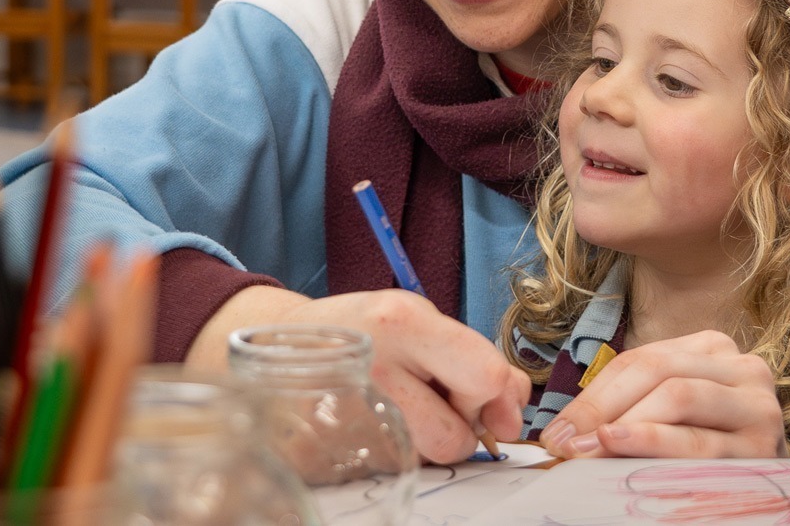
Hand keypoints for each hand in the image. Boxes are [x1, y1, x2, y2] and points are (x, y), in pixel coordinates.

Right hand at [191, 285, 529, 464]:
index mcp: (404, 322)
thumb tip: (513, 411)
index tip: (492, 397)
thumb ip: (476, 358)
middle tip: (429, 395)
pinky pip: (392, 469)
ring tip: (397, 406)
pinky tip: (372, 421)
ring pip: (426, 461)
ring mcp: (346, 417)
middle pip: (456, 438)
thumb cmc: (364, 328)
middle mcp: (375, 370)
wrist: (277, 340)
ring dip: (426, 441)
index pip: (485, 377)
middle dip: (457, 424)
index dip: (499, 395)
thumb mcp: (421, 320)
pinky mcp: (326, 455)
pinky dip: (393, 451)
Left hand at [539, 330, 785, 458]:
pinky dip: (655, 446)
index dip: (592, 393)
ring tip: (587, 449)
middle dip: (600, 407)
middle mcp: (744, 368)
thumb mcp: (671, 414)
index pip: (639, 360)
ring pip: (678, 397)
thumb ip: (630, 406)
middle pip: (656, 371)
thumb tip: (564, 431)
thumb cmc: (710, 449)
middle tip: (564, 442)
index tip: (556, 430)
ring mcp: (758, 406)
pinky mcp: (765, 447)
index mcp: (715, 350)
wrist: (770, 490)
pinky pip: (699, 444)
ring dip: (624, 425)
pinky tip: (623, 451)